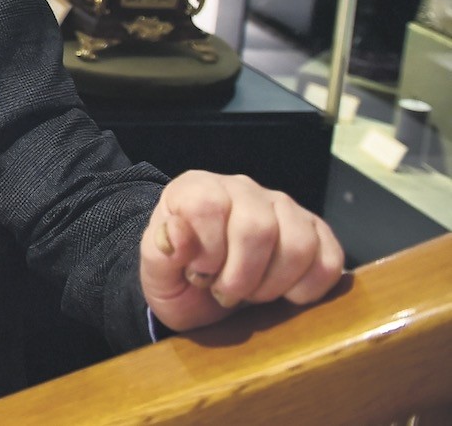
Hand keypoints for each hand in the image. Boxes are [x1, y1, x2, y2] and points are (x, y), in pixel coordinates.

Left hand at [139, 171, 344, 332]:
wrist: (205, 295)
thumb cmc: (179, 277)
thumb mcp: (155, 271)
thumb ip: (160, 250)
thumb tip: (176, 233)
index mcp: (198, 188)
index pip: (207, 206)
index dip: (206, 251)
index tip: (199, 274)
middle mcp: (243, 189)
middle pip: (257, 228)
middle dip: (241, 277)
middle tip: (225, 292)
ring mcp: (284, 208)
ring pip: (298, 244)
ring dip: (273, 285)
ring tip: (251, 293)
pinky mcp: (317, 234)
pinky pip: (330, 259)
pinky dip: (308, 289)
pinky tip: (283, 295)